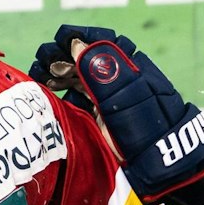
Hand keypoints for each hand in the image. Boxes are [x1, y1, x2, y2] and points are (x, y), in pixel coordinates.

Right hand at [28, 24, 203, 199]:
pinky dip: (61, 92)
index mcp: (129, 69)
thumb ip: (101, 70)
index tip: (60, 39)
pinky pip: (76, 97)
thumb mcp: (125, 96)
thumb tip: (76, 43)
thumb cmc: (146, 129)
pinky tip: (50, 92)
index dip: (80, 37)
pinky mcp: (98, 118)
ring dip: (59, 74)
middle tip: (47, 64)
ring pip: (78, 77)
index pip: (102, 42)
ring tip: (44, 78)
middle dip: (63, 57)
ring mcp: (107, 100)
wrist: (159, 167)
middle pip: (85, 59)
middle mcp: (117, 81)